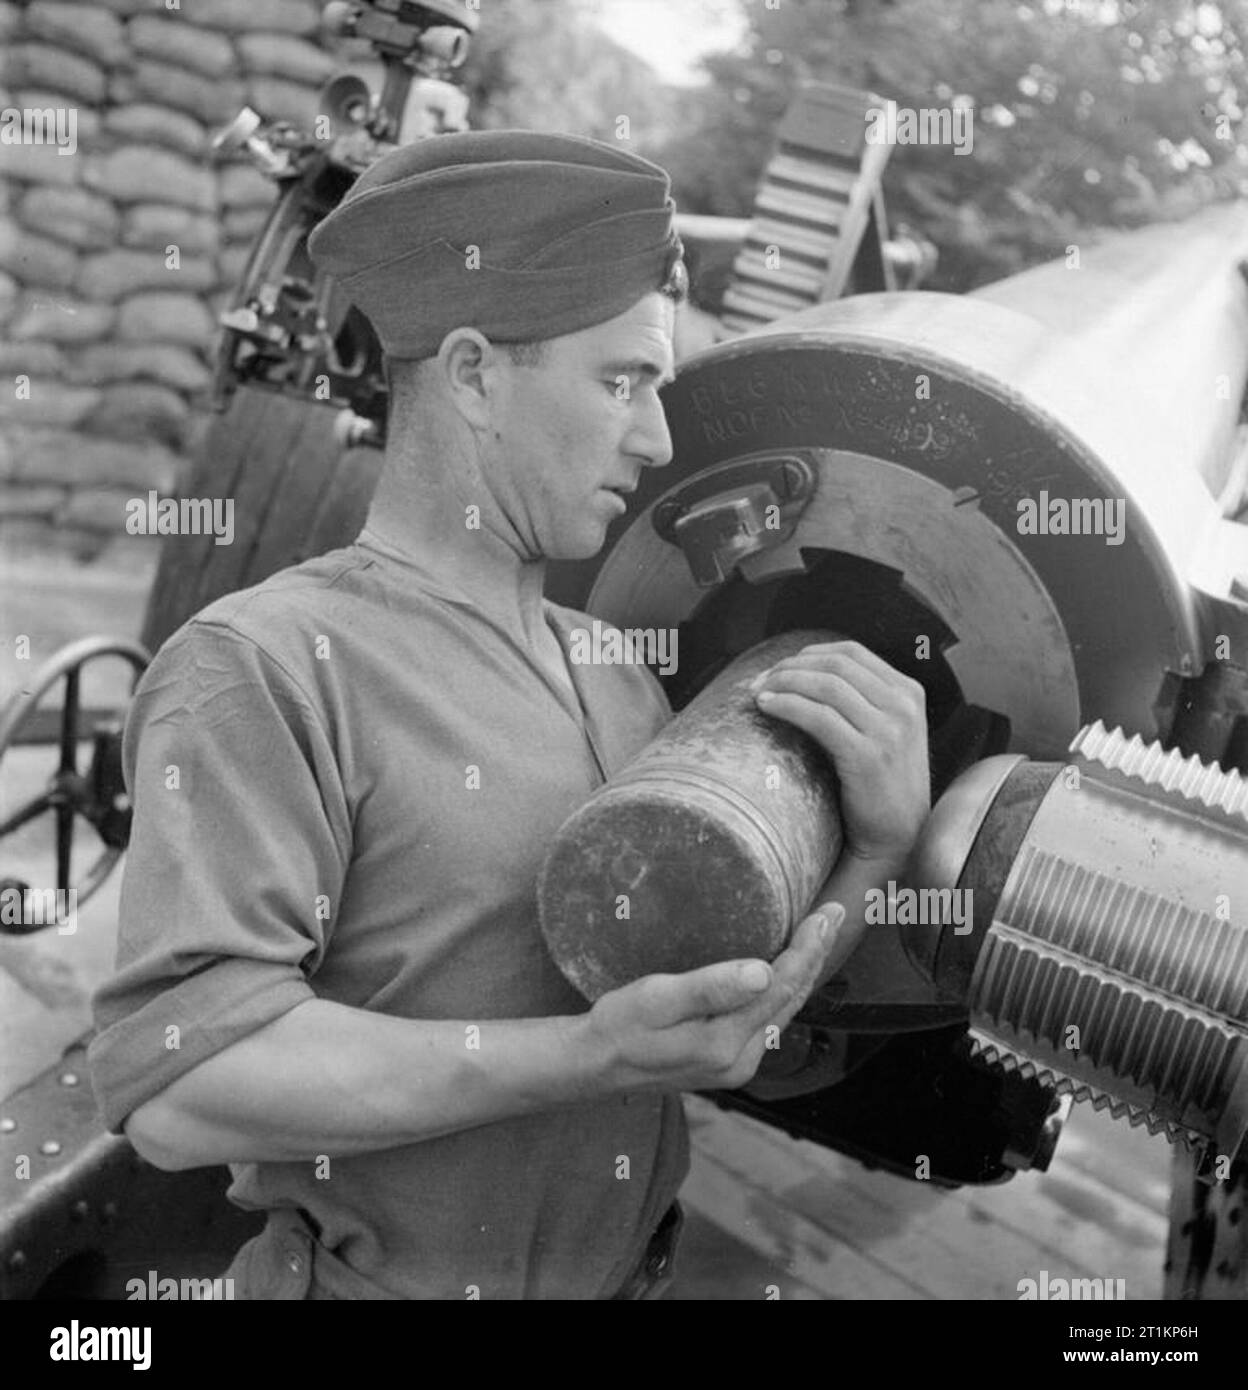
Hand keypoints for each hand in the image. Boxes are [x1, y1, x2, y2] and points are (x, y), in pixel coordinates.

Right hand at [583, 905, 847, 1093]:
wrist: (595, 1064)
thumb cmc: (619, 1025)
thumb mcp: (657, 999)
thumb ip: (710, 988)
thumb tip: (764, 972)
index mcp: (727, 1042)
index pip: (783, 986)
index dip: (809, 947)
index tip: (826, 913)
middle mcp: (742, 1059)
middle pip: (793, 999)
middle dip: (816, 955)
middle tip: (834, 913)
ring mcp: (738, 1064)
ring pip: (784, 1011)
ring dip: (804, 972)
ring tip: (819, 936)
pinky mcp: (729, 1061)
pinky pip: (768, 1019)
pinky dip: (784, 990)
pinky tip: (785, 969)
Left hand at [753, 640, 929, 868]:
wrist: (898, 837)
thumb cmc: (882, 786)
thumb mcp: (888, 731)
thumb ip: (863, 700)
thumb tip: (805, 672)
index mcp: (909, 692)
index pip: (851, 653)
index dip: (809, 653)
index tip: (781, 667)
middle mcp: (903, 706)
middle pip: (835, 666)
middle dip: (790, 667)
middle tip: (760, 681)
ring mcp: (889, 731)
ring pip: (825, 686)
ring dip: (783, 683)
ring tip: (757, 694)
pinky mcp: (868, 756)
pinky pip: (818, 717)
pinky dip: (787, 706)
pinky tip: (767, 708)